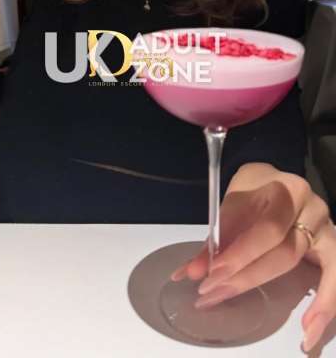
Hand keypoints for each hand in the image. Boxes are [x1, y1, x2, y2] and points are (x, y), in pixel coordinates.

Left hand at [170, 162, 335, 352]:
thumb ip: (215, 237)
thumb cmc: (254, 192)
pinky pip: (334, 276)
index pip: (266, 227)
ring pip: (299, 263)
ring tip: (242, 306)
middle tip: (213, 293)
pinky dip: (324, 303)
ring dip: (271, 288)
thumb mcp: (231, 204)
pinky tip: (308, 329)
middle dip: (244, 276)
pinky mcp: (331, 247)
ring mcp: (325, 227)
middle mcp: (311, 206)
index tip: (212, 274)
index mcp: (285, 188)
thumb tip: (190, 273)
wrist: (277, 182)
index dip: (240, 253)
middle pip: (282, 250)